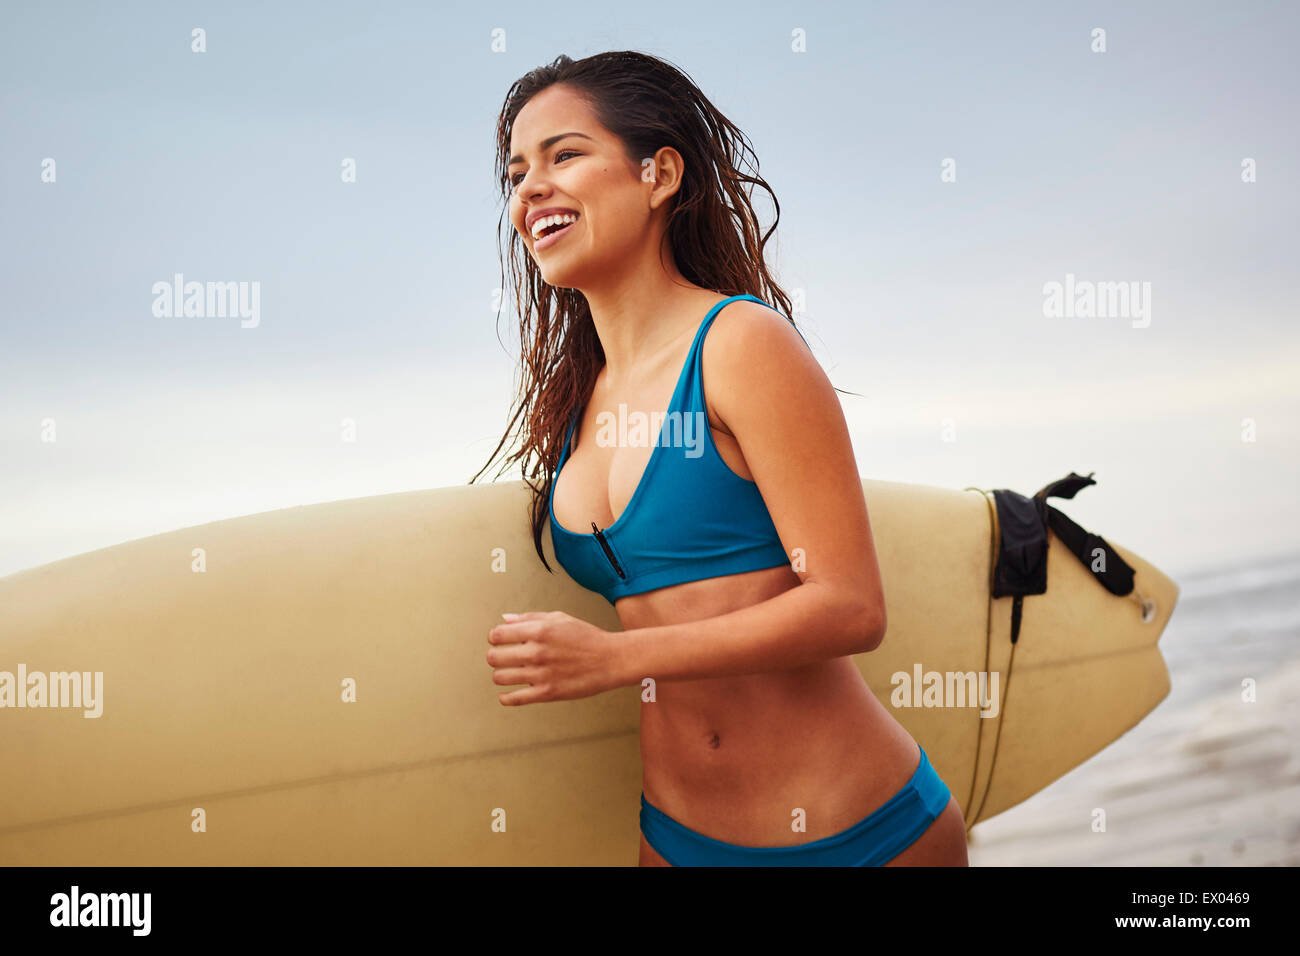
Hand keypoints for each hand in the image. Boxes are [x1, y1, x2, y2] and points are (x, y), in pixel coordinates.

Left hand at [486, 611, 623, 705]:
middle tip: (501, 658)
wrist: (611, 659)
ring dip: (501, 675)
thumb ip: (529, 618)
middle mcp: (537, 651)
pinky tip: (507, 694)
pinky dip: (506, 698)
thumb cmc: (587, 637)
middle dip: (495, 657)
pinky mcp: (547, 693)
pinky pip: (514, 699)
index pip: (497, 635)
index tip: (499, 641)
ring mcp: (541, 673)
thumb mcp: (559, 618)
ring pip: (500, 678)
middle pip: (494, 657)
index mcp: (539, 630)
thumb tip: (505, 619)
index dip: (495, 638)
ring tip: (508, 673)